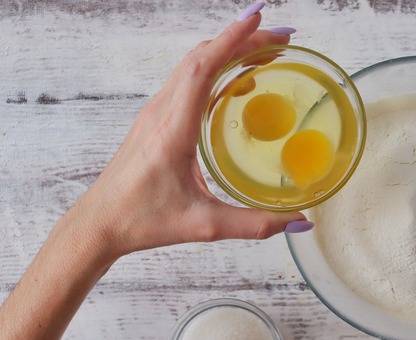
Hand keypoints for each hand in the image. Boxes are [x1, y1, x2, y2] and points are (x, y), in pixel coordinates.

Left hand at [77, 11, 304, 258]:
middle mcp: (162, 112)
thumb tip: (298, 221)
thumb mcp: (204, 226)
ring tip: (265, 54)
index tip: (259, 17)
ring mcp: (157, 113)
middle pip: (201, 57)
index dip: (232, 39)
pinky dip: (216, 70)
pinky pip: (188, 81)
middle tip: (280, 40)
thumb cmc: (142, 219)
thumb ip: (255, 224)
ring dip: (228, 51)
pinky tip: (238, 85)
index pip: (202, 68)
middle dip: (242, 40)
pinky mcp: (156, 120)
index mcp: (173, 128)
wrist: (100, 223)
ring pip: (193, 65)